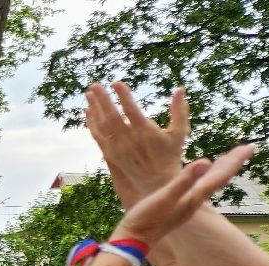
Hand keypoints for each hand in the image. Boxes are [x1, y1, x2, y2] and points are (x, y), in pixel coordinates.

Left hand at [84, 82, 188, 197]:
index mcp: (145, 131)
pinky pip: (98, 136)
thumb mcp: (180, 132)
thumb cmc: (171, 154)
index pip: (130, 110)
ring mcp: (117, 148)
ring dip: (94, 109)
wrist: (157, 180)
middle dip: (102, 99)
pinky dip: (92, 123)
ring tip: (88, 94)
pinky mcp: (111, 154)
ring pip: (102, 126)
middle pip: (111, 116)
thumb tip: (180, 89)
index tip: (116, 83)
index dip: (122, 95)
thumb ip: (179, 110)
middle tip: (95, 85)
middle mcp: (129, 139)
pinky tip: (88, 112)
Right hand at [112, 145, 254, 245]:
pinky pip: (197, 188)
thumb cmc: (146, 220)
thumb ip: (184, 180)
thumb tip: (206, 161)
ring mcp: (185, 205)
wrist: (132, 241)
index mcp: (194, 198)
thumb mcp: (164, 197)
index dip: (235, 161)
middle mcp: (194, 202)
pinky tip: (198, 177)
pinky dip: (203, 178)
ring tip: (225, 159)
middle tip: (245, 149)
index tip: (250, 147)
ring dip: (218, 170)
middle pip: (218, 179)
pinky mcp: (176, 207)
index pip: (220, 176)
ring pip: (208, 183)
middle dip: (231, 163)